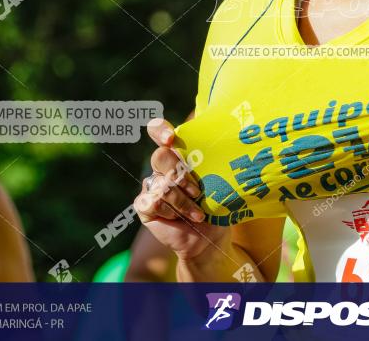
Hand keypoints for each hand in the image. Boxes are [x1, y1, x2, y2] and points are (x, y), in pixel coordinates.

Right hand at [134, 118, 228, 260]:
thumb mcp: (217, 181)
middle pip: (160, 156)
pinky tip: (179, 218)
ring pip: (160, 184)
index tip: (170, 138)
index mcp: (179, 154)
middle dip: (180, 174)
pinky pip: (152, 201)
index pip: (159, 131)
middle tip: (196, 191)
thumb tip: (224, 145)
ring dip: (182, 200)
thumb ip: (211, 163)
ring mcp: (152, 185)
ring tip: (197, 213)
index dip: (160, 130)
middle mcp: (162, 167)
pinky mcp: (144, 205)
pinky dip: (170, 211)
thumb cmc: (216, 205)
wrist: (209, 237)